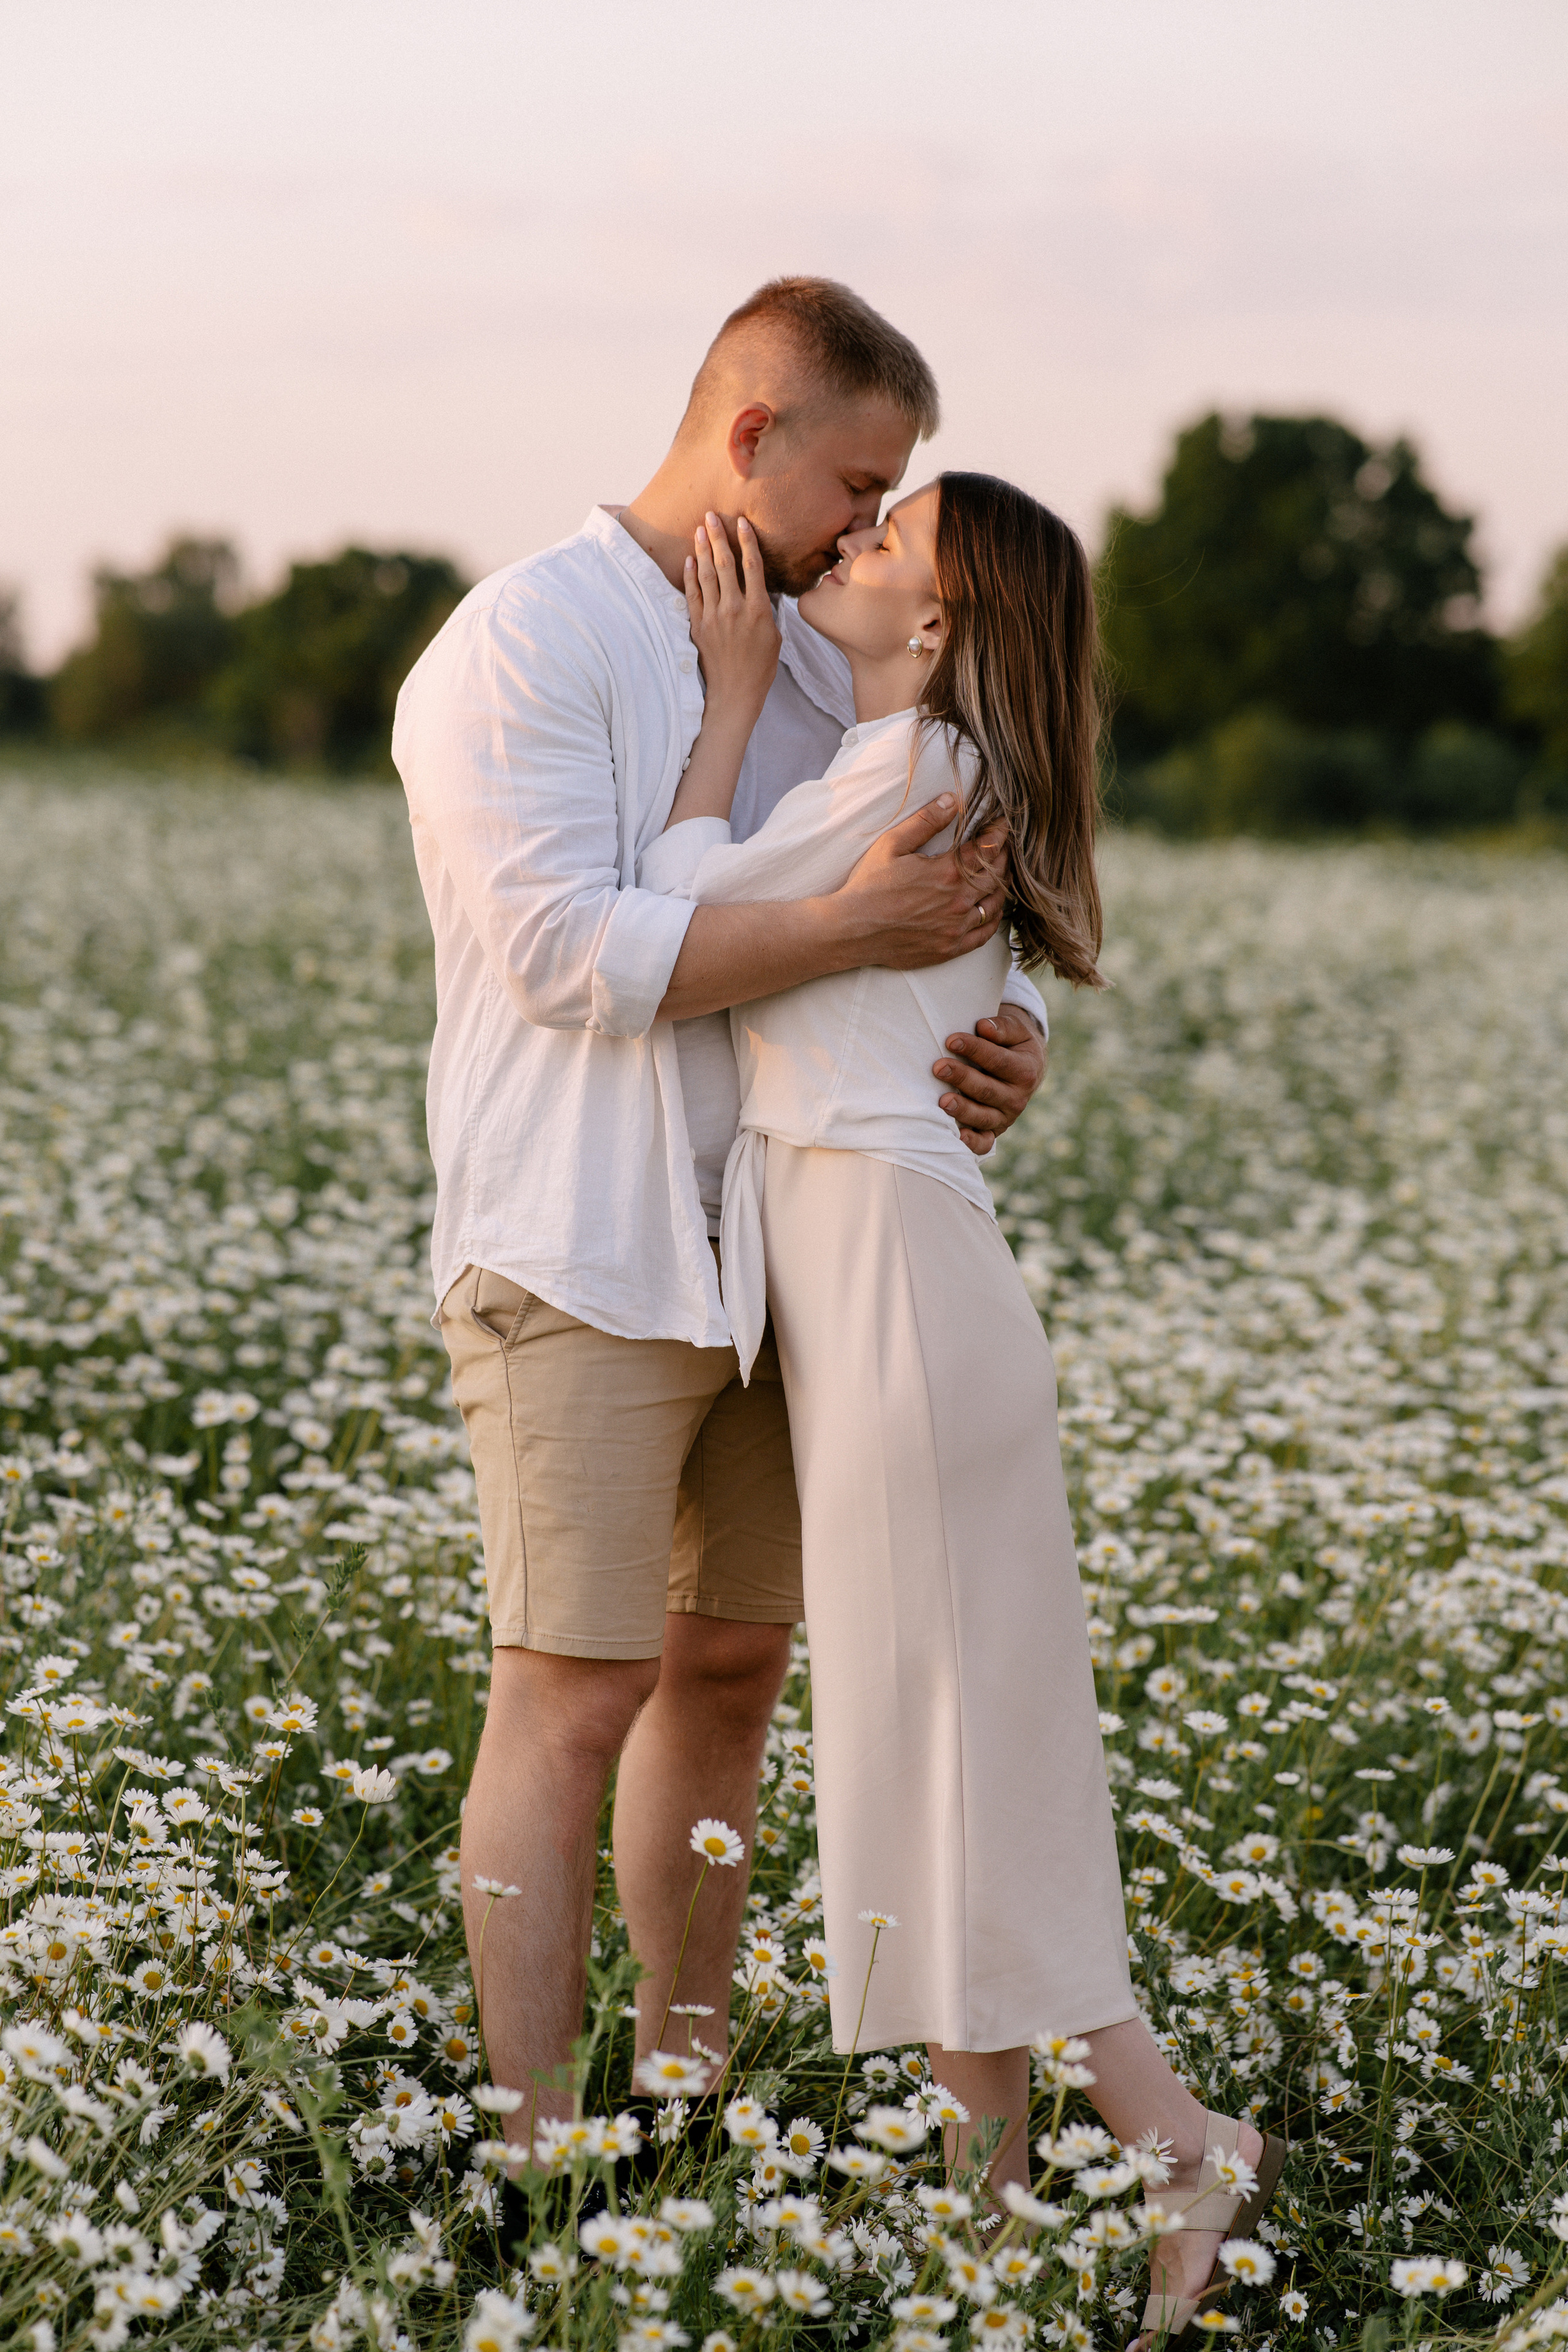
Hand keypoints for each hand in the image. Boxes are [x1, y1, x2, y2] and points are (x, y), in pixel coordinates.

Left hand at [683, 512, 779, 718]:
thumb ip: (766, 608)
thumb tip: (760, 588)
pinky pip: (692, 595)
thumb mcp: (774, 635)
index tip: (741, 522)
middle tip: (711, 516)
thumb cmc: (760, 667)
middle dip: (718, 537)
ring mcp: (714, 617)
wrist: (735, 693)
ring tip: (700, 529)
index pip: (752, 566)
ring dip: (703, 550)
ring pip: (706, 575)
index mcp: (758, 610)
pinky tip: (690, 560)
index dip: (747, 541)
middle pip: (724, 564)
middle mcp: (734, 609)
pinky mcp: (699, 626)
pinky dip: (690, 576)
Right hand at [835, 797, 1009, 967]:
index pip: (988, 848)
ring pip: (995, 904)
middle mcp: (958, 901)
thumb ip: (925, 821)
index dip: (999, 833)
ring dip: (1001, 887)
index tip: (1002, 824)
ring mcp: (956, 928)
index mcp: (947, 872)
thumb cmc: (868, 886)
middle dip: (1003, 857)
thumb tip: (953, 800)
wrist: (852, 930)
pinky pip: (985, 934)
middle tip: (1002, 847)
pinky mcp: (950, 948)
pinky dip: (994, 919)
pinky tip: (993, 910)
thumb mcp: (892, 844)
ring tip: (1000, 875)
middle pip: (996, 875)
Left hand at [933, 1004, 1047, 1155]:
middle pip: (987, 1090)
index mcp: (1025, 1070)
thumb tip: (983, 1027)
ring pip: (983, 1117)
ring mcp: (1006, 1117)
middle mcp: (1018, 1098)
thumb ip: (1003, 1028)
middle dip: (962, 1078)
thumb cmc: (1013, 1044)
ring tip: (942, 1101)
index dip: (975, 1050)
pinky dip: (972, 1142)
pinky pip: (985, 1142)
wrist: (1027, 1067)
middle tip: (939, 1067)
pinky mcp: (995, 1131)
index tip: (951, 1040)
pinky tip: (957, 1136)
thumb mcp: (1017, 1031)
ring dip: (962, 1110)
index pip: (998, 1060)